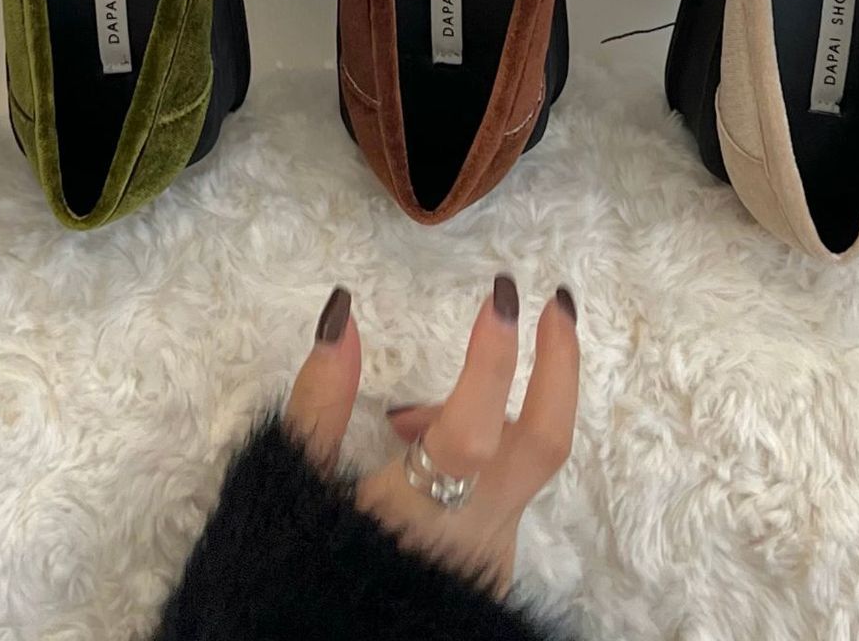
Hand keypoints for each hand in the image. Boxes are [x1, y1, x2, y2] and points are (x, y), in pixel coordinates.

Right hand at [281, 276, 578, 595]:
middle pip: (544, 442)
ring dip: (491, 411)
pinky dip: (479, 450)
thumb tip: (343, 316)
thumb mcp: (298, 482)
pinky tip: (422, 456)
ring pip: (519, 461)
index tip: (500, 295)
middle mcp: (473, 534)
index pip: (473, 425)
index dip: (492, 358)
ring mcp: (494, 553)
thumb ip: (320, 401)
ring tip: (402, 421)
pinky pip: (504, 488)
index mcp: (419, 512)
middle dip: (560, 364)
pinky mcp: (496, 563)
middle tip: (557, 301)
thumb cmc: (306, 563)